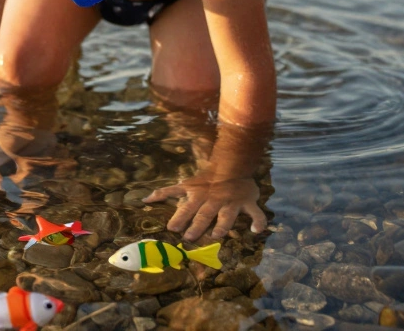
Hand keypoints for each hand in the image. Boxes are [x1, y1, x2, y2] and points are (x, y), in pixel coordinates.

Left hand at [145, 173, 266, 241]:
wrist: (231, 166)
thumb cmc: (205, 180)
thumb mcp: (185, 184)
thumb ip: (166, 193)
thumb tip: (144, 200)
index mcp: (198, 197)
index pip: (186, 209)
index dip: (179, 218)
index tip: (171, 228)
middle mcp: (214, 201)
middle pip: (204, 215)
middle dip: (197, 226)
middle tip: (189, 237)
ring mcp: (231, 202)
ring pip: (227, 216)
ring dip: (222, 225)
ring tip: (217, 235)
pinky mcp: (248, 203)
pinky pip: (256, 213)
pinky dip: (259, 221)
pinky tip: (256, 230)